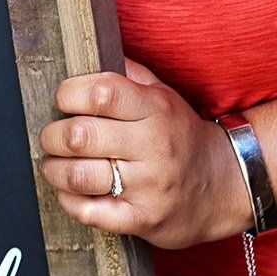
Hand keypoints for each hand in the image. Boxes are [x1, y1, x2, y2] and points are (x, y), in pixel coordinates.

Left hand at [37, 56, 252, 247]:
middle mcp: (153, 146)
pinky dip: (68, 200)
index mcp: (155, 109)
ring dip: (54, 169)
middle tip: (52, 137)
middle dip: (52, 135)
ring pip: (78, 176)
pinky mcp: (142, 219)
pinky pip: (89, 212)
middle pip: (80, 135)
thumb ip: (128, 74)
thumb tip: (89, 55)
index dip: (68, 94)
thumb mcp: (164, 96)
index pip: (100, 93)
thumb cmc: (181, 135)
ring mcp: (149, 186)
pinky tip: (70, 190)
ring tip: (55, 164)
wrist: (224, 185)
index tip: (63, 100)